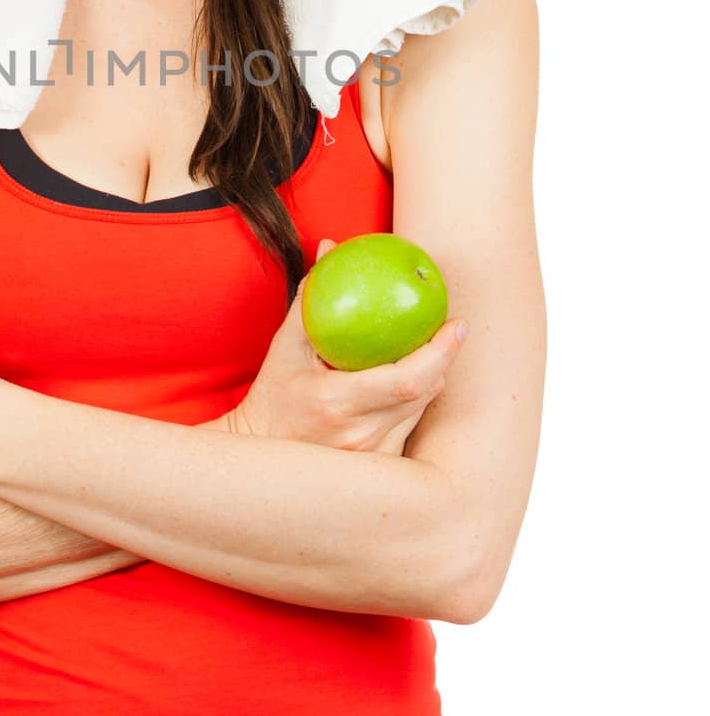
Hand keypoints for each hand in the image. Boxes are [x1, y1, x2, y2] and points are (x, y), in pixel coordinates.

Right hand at [229, 239, 468, 456]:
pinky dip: (415, 402)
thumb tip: (330, 248)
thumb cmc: (272, 396)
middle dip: (443, 360)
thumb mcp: (286, 346)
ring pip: (421, 411)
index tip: (456, 324)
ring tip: (433, 351)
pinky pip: (410, 427)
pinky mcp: (377, 466)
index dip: (440, 353)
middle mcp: (359, 434)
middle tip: (451, 329)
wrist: (260, 456)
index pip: (407, 380)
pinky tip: (414, 382)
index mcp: (337, 402)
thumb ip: (310, 298)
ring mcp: (370, 457)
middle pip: (424, 394)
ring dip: (432, 379)